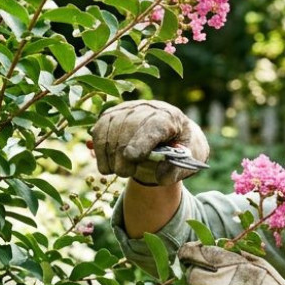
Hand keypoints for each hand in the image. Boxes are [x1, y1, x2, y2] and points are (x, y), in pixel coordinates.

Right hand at [91, 100, 208, 185]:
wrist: (169, 138)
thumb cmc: (177, 153)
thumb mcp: (184, 164)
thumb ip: (173, 171)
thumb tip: (159, 176)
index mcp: (171, 117)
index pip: (155, 124)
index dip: (142, 140)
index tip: (132, 157)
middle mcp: (149, 108)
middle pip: (130, 125)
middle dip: (122, 152)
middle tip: (125, 173)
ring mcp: (129, 108)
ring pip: (112, 126)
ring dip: (110, 153)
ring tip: (117, 171)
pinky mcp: (112, 114)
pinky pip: (100, 128)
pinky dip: (100, 149)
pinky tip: (106, 165)